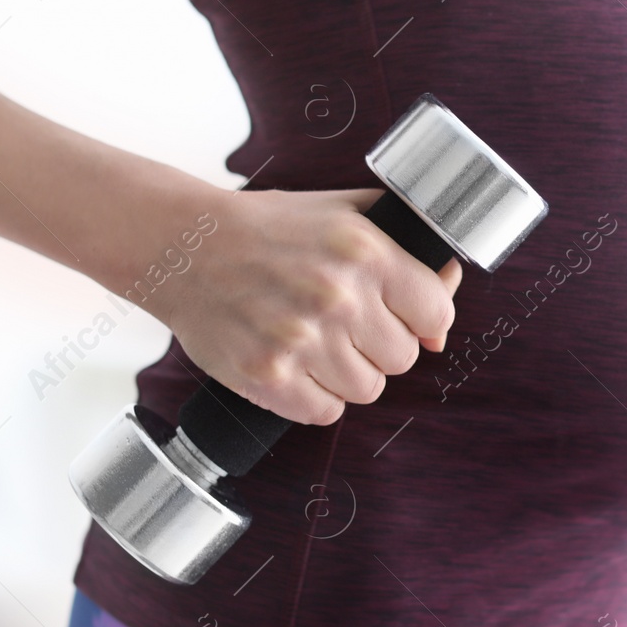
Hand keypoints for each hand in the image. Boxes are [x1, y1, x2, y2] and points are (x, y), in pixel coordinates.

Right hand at [142, 187, 461, 425]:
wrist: (186, 247)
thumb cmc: (271, 229)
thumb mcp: (347, 214)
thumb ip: (410, 251)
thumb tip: (440, 326)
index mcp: (367, 252)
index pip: (436, 315)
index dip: (421, 318)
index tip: (397, 313)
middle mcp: (338, 297)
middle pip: (403, 358)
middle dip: (379, 344)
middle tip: (344, 322)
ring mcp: (301, 341)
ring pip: (367, 390)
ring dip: (347, 372)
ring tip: (316, 340)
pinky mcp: (268, 378)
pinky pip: (325, 412)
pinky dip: (314, 395)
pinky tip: (294, 362)